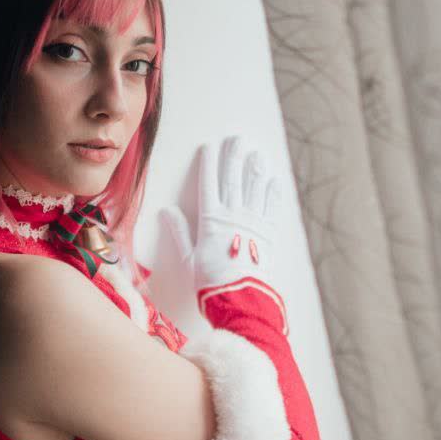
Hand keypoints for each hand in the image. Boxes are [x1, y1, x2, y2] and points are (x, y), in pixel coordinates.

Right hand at [159, 136, 283, 293]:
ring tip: (257, 153)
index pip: (208, 185)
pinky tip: (274, 179)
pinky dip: (273, 192)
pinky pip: (272, 207)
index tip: (209, 147)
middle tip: (237, 139)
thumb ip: (180, 232)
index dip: (208, 164)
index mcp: (211, 221)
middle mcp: (233, 216)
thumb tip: (166, 211)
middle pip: (233, 180)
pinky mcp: (269, 234)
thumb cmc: (210, 283)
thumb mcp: (189, 259)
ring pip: (254, 189)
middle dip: (234, 157)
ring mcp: (253, 223)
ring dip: (255, 169)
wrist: (240, 300)